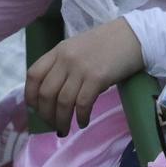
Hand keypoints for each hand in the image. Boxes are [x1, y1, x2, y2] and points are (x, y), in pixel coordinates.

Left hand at [25, 18, 144, 134]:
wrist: (134, 36)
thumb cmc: (107, 44)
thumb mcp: (78, 49)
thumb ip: (63, 66)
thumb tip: (54, 97)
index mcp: (58, 51)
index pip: (33, 75)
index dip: (31, 96)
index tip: (36, 109)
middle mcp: (66, 59)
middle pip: (46, 93)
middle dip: (47, 115)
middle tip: (53, 125)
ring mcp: (81, 68)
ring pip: (62, 102)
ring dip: (62, 120)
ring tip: (65, 129)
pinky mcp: (97, 78)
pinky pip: (82, 103)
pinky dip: (81, 117)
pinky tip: (83, 122)